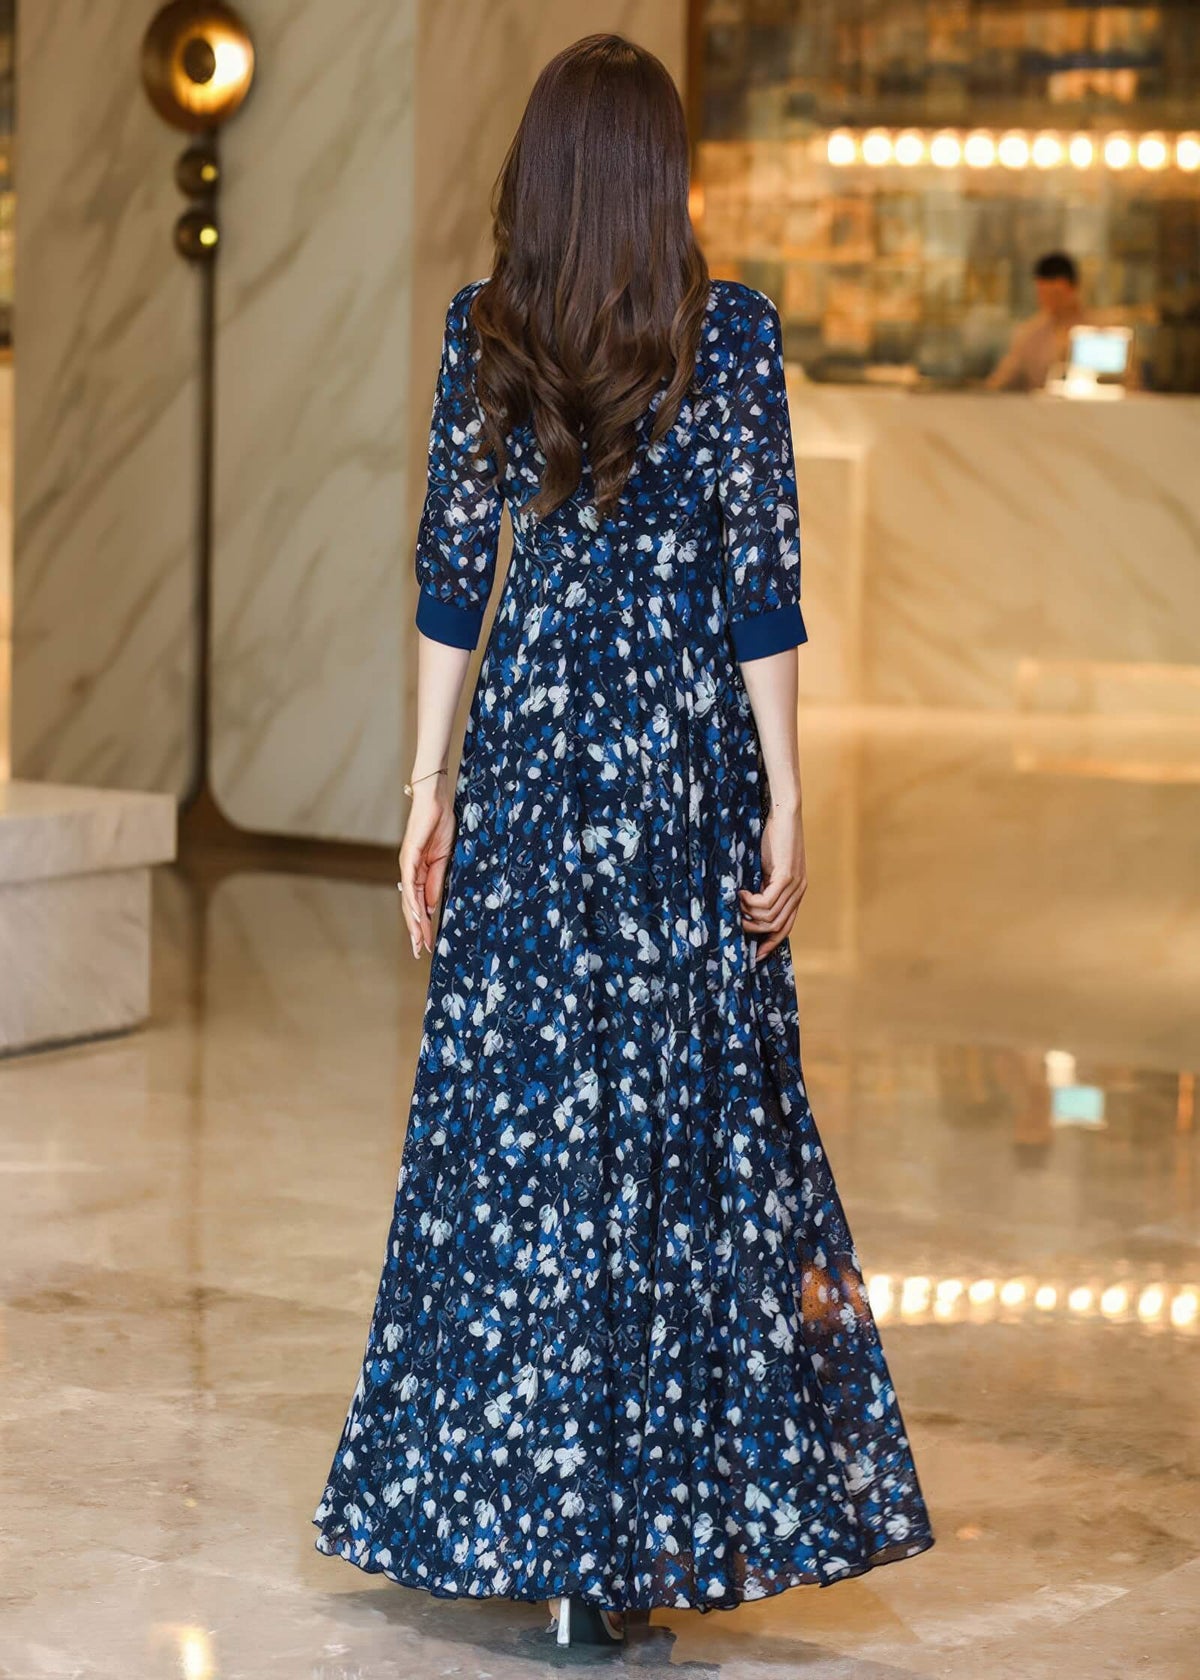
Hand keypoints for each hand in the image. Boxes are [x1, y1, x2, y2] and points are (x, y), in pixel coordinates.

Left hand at [398, 780, 455, 957]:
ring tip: (419, 941)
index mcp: (419, 873)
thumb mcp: (444, 860)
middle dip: (417, 930)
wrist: (436, 801)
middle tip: (421, 951)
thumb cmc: (440, 825)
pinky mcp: (410, 856)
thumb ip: (437, 883)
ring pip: (409, 900)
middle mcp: (409, 872)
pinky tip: (418, 916)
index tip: (429, 944)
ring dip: (414, 922)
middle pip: (411, 907)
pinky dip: (414, 901)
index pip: (420, 904)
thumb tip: (433, 907)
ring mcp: (407, 865)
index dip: (423, 925)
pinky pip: (411, 884)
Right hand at [739, 800, 806, 960]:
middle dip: (754, 930)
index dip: (770, 943)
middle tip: (735, 920)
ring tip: (736, 901)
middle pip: (777, 926)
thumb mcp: (767, 867)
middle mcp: (799, 892)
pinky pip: (767, 902)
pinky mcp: (787, 876)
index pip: (785, 928)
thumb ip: (763, 886)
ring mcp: (795, 885)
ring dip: (749, 914)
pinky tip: (741, 892)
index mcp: (796, 892)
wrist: (784, 813)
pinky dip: (751, 902)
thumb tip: (745, 907)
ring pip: (770, 916)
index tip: (754, 954)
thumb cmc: (772, 837)